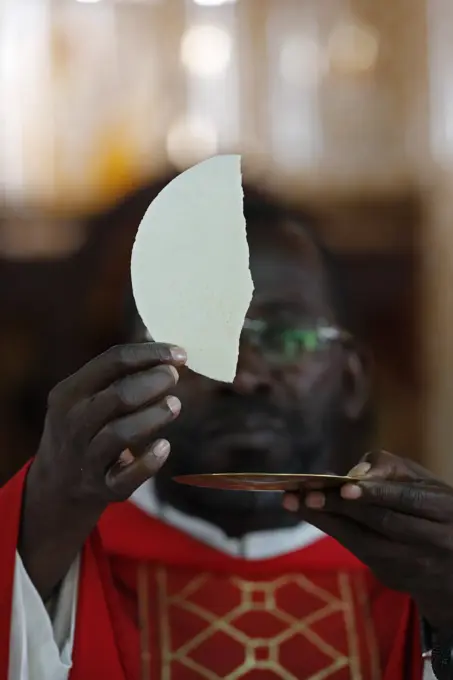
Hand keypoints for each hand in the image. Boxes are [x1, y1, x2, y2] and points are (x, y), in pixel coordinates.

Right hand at [20, 342, 185, 598]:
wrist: (58, 485)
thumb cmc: (85, 427)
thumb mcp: (85, 397)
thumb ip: (119, 375)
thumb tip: (168, 353)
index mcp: (69, 393)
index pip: (112, 361)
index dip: (150, 354)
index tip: (180, 353)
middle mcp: (74, 424)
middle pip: (118, 396)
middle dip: (152, 382)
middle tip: (174, 376)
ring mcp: (86, 457)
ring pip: (120, 433)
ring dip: (153, 416)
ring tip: (175, 405)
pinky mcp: (103, 488)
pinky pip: (127, 476)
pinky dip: (149, 462)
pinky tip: (165, 446)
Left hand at [283, 451, 452, 630]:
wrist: (451, 562)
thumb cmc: (430, 506)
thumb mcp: (422, 481)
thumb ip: (391, 469)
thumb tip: (355, 473)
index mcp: (443, 508)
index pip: (407, 499)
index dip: (376, 494)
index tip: (344, 486)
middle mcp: (432, 540)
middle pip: (382, 523)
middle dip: (340, 507)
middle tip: (304, 494)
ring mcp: (412, 564)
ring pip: (365, 543)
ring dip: (327, 522)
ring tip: (296, 503)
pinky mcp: (394, 578)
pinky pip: (359, 553)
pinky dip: (334, 532)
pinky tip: (312, 515)